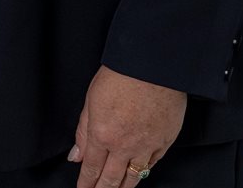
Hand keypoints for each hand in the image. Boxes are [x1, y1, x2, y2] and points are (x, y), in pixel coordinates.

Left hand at [68, 66, 184, 186]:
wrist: (153, 67)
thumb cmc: (121, 76)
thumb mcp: (91, 100)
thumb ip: (83, 131)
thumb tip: (77, 155)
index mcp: (102, 134)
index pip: (92, 167)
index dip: (86, 182)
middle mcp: (124, 146)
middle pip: (112, 178)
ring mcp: (147, 146)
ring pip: (134, 177)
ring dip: (124, 187)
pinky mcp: (165, 142)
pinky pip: (152, 164)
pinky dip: (143, 171)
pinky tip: (138, 174)